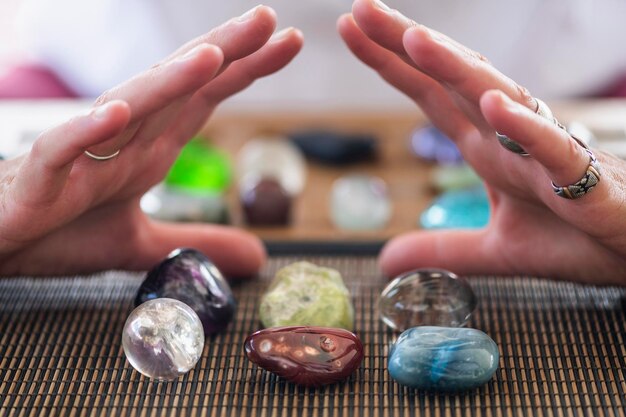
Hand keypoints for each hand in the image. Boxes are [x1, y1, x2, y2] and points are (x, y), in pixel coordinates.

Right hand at [0, 6, 302, 277]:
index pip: (205, 99)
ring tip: (211, 57)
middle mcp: (122, 138)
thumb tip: (258, 256)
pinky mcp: (40, 178)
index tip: (288, 42)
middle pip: (177, 86)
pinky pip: (62, 148)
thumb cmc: (58, 229)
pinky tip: (117, 114)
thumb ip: (197, 241)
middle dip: (223, 51)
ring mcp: (82, 153)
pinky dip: (87, 131)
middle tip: (269, 20)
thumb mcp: (144, 242)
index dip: (246, 69)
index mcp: (148, 146)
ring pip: (128, 107)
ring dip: (168, 81)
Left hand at [339, 0, 625, 284]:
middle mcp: (509, 137)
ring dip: (456, 68)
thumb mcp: (495, 249)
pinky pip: (552, 148)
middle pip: (452, 81)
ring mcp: (544, 152)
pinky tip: (494, 105)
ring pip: (497, 98)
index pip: (428, 95)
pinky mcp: (583, 180)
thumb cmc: (577, 236)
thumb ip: (441, 249)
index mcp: (487, 147)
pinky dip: (524, 126)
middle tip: (360, 8)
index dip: (390, 64)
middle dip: (407, 44)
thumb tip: (384, 261)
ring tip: (415, 39)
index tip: (350, 30)